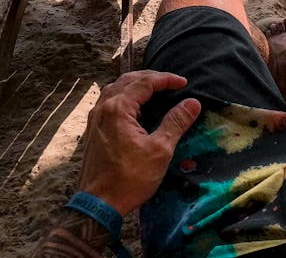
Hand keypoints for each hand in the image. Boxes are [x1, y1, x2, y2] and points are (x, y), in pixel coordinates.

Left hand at [78, 70, 200, 215]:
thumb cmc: (129, 178)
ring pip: (116, 88)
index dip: (166, 79)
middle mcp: (103, 108)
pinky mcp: (93, 130)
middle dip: (151, 78)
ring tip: (153, 89)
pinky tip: (133, 106)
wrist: (97, 206)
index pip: (145, 82)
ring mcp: (95, 119)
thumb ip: (175, 122)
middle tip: (170, 83)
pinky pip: (108, 101)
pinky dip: (124, 95)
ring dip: (135, 84)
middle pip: (128, 80)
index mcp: (118, 108)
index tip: (183, 83)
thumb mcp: (159, 150)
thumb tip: (193, 102)